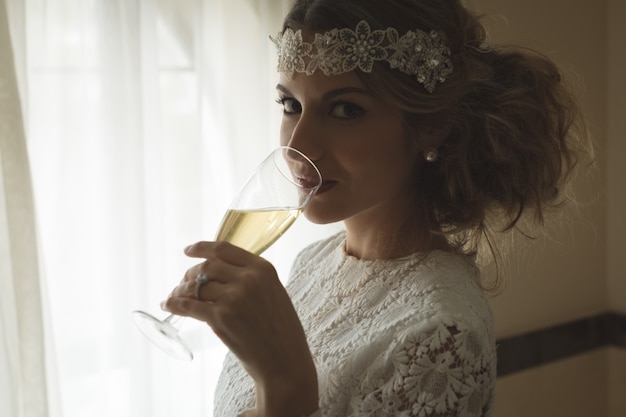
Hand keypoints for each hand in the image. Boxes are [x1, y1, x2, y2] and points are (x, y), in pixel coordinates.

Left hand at [162, 241, 317, 415]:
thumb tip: (220, 277)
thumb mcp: (274, 294)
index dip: (202, 248)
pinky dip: (174, 304)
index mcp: (263, 269)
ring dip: (180, 290)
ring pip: (196, 286)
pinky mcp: (221, 318)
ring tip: (174, 296)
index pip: (224, 249)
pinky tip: (168, 305)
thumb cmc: (282, 332)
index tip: (188, 251)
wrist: (285, 361)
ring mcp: (234, 297)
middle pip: (207, 267)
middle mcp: (248, 279)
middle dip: (190, 274)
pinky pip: (189, 305)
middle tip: (183, 282)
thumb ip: (252, 280)